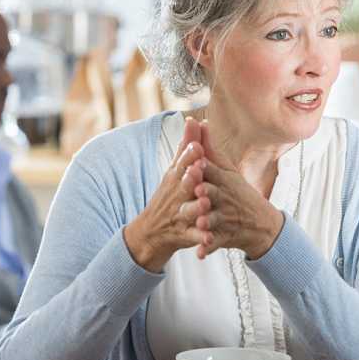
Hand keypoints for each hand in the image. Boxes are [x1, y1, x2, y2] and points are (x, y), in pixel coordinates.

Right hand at [124, 117, 210, 271]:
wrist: (149, 233)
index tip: (197, 145)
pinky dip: (200, 238)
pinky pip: (192, 237)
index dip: (189, 155)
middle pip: (182, 185)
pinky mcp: (182, 235)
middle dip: (190, 176)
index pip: (181, 164)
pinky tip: (209, 239)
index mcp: (174, 179)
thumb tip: (193, 120)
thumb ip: (185, 147)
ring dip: (196, 207)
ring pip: (188, 211)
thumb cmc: (167, 197)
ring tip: (205, 203)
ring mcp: (178, 215)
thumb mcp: (173, 172)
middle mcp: (175, 195)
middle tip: (199, 168)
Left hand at [192, 122, 283, 259]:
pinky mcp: (225, 236)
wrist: (261, 224)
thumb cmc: (240, 193)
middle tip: (199, 192)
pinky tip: (199, 253)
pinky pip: (215, 242)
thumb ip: (210, 148)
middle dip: (206, 193)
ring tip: (199, 223)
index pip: (211, 171)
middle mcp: (225, 198)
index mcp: (224, 180)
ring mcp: (226, 218)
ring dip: (207, 221)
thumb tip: (200, 123)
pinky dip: (207, 248)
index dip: (202, 167)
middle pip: (213, 194)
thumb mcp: (227, 170)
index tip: (193, 161)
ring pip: (214, 219)